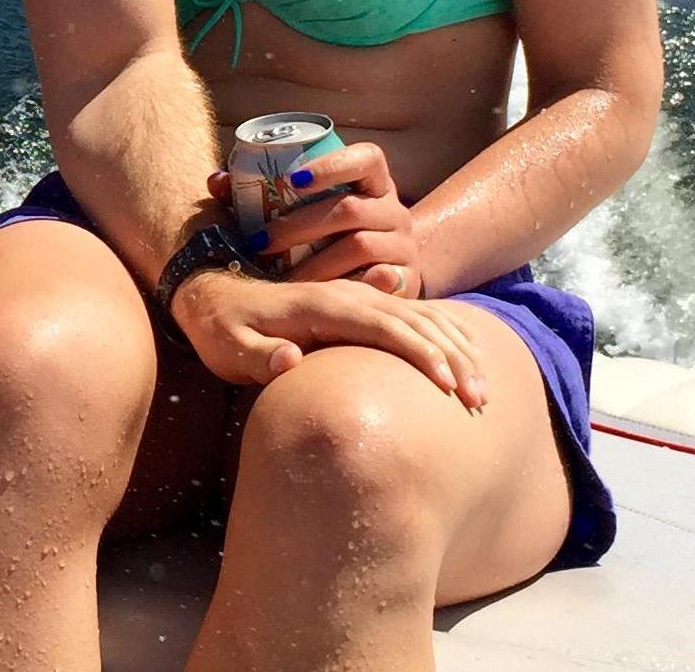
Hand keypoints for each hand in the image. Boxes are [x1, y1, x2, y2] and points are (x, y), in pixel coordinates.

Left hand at [167, 266, 486, 407]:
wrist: (212, 295)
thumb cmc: (222, 330)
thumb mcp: (229, 348)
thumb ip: (260, 357)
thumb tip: (291, 359)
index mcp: (321, 306)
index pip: (382, 326)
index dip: (417, 353)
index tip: (447, 385)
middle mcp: (345, 296)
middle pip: (412, 321)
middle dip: (450, 357)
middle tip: (479, 399)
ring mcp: (354, 298)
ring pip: (419, 316)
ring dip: (454, 348)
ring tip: (482, 387)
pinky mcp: (358, 306)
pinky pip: (412, 315)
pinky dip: (443, 333)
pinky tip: (467, 355)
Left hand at [207, 144, 424, 296]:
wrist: (383, 268)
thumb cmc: (327, 228)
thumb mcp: (306, 205)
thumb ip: (258, 190)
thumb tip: (216, 182)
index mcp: (373, 179)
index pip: (366, 158)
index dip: (330, 166)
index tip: (291, 181)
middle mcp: (393, 208)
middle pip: (351, 209)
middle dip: (301, 225)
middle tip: (262, 243)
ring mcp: (403, 245)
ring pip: (362, 247)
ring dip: (318, 263)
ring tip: (283, 278)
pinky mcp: (408, 281)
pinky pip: (382, 285)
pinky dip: (352, 289)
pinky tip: (323, 298)